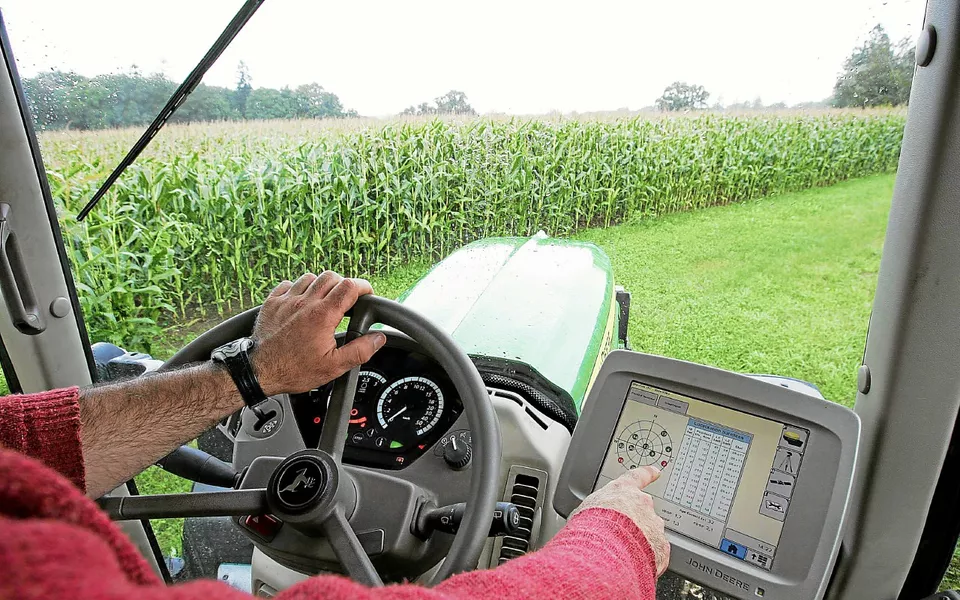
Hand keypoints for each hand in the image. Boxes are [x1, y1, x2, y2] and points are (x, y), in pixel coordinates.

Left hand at [250, 272, 386, 395]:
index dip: (364, 287)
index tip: (367, 295)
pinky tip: (302, 303)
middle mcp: (305, 302)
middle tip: (348, 301)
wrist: (258, 372)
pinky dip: (299, 289)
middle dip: (344, 285)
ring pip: (311, 277)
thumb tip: (378, 338)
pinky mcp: (272, 303)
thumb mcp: (333, 367)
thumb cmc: (294, 370)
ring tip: (325, 301)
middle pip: (332, 277)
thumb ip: (360, 351)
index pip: (350, 286)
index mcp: (323, 315)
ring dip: (322, 286)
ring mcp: (287, 300)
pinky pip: (289, 284)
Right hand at [570, 465, 669, 574]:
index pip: (637, 477)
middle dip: (635, 522)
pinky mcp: (661, 548)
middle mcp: (642, 504)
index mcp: (623, 491)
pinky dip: (647, 559)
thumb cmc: (589, 529)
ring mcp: (654, 526)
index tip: (655, 472)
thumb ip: (596, 509)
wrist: (602, 553)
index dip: (647, 474)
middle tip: (619, 535)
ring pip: (651, 533)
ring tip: (623, 554)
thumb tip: (589, 516)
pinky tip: (633, 564)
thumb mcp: (584, 510)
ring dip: (640, 541)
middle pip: (643, 510)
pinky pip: (656, 553)